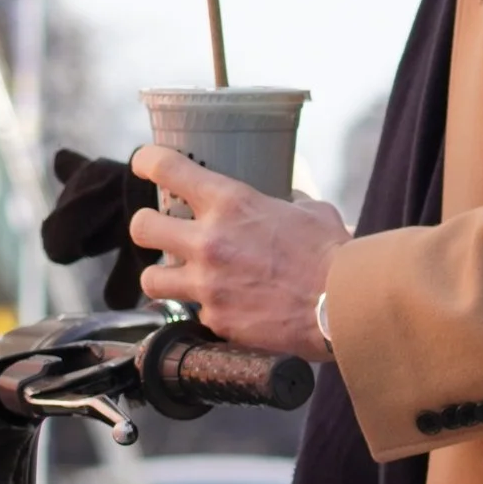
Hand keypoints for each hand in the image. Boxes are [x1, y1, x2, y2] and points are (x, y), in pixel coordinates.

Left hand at [130, 145, 349, 363]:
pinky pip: (195, 313)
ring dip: (162, 276)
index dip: (148, 162)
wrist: (341, 306)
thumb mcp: (309, 211)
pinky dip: (207, 310)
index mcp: (230, 203)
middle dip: (146, 226)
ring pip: (151, 279)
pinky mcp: (216, 321)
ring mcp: (207, 285)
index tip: (144, 164)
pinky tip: (226, 308)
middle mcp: (208, 242)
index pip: (167, 169)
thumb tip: (284, 203)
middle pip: (141, 227)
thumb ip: (285, 203)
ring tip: (177, 278)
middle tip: (158, 229)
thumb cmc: (331, 254)